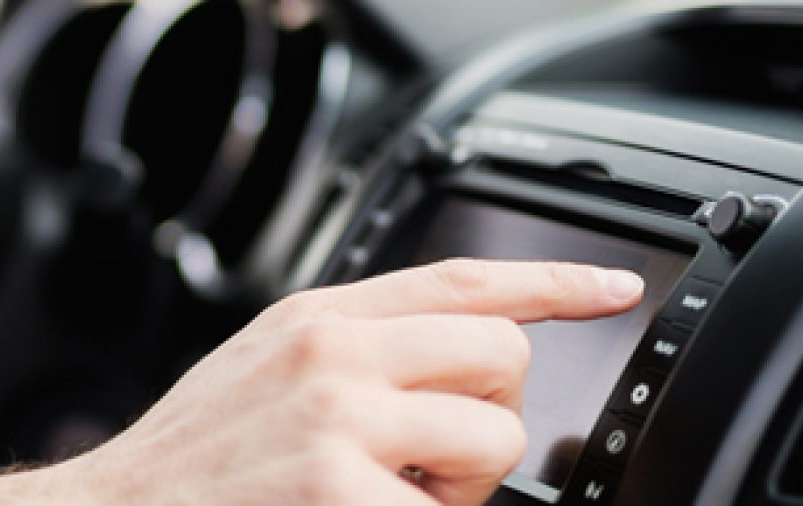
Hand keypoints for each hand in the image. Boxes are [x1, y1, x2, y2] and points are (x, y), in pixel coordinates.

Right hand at [41, 259, 645, 504]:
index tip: (613, 288)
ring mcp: (340, 426)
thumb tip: (445, 362)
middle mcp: (332, 356)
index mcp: (316, 320)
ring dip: (464, 486)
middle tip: (430, 462)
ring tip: (389, 497)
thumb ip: (347, 351)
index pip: (462, 278)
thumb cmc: (188, 466)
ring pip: (497, 439)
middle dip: (489, 415)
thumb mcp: (262, 372)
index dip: (554, 282)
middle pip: (502, 354)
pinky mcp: (343, 495)